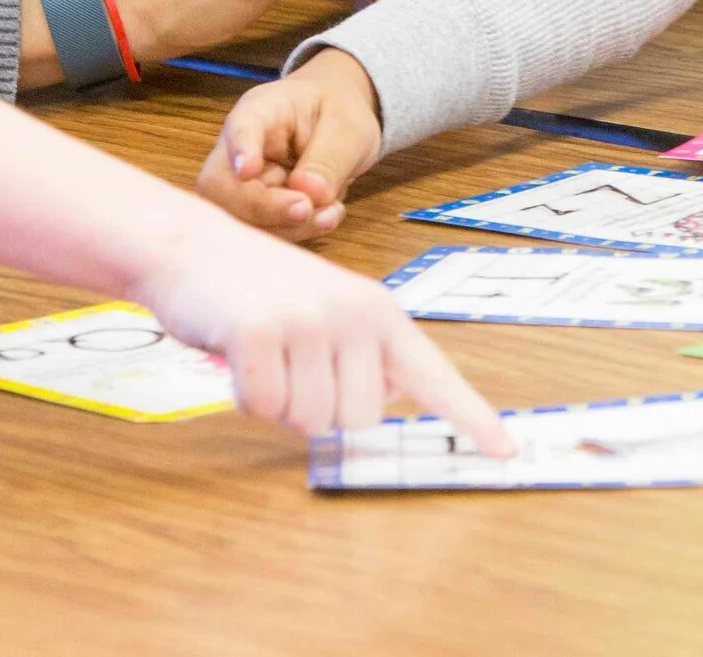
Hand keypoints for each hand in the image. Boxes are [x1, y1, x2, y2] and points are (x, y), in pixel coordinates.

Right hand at [136, 214, 508, 446]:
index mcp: (380, 313)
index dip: (472, 417)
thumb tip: (391, 398)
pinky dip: (246, 396)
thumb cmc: (263, 291)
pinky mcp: (261, 334)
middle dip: (321, 409)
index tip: (507, 452)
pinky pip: (262, 408)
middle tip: (293, 365)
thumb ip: (365, 354)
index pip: (435, 374)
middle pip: (360, 420)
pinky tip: (239, 354)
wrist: (195, 248)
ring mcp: (309, 322)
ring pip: (310, 421)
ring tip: (268, 354)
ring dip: (280, 403)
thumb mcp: (330, 310)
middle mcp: (355, 315)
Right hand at [198, 48, 386, 240]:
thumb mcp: (348, 127)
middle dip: (266, 208)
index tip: (247, 171)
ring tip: (331, 213)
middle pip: (222, 187)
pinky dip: (294, 232)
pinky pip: (262, 230)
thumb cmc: (338, 111)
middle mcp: (238, 148)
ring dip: (287, 226)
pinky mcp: (254, 209)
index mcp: (260, 110)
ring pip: (240, 218)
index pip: (240, 127)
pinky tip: (325, 217)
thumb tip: (309, 193)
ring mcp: (241, 182)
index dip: (240, 151)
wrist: (339, 118)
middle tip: (308, 209)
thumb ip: (330, 158)